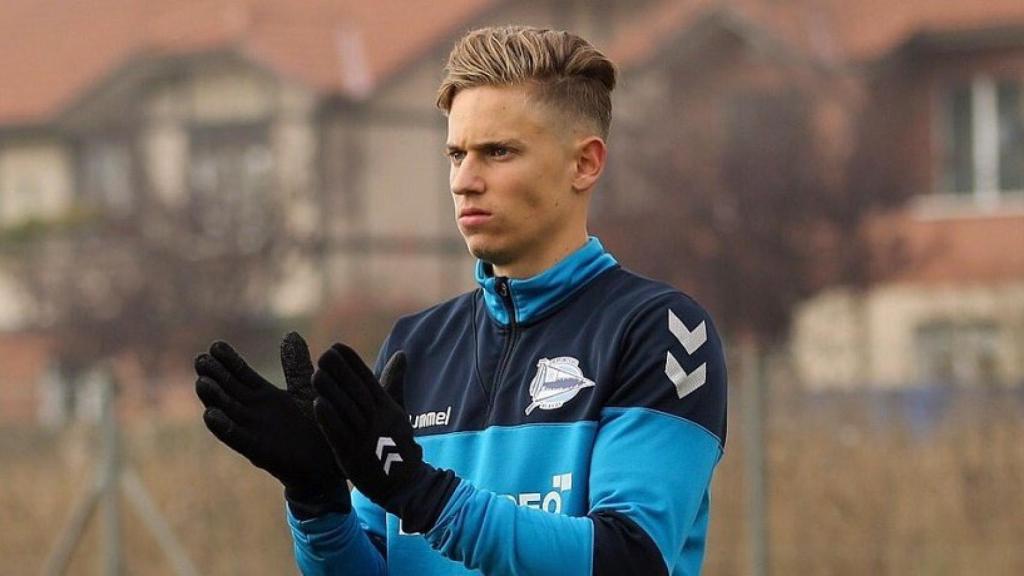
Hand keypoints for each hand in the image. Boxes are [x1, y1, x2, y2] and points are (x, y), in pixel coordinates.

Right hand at [195, 332, 348, 515]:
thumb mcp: (304, 390)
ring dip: (214, 399)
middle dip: (215, 375)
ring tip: (201, 383)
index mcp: (264, 396)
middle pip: (229, 390)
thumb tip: (290, 334)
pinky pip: (237, 438)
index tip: (215, 345)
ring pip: (228, 412)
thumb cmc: (315, 427)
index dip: (228, 360)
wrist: (328, 464)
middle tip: (201, 359)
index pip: (241, 374)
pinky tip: (210, 415)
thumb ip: (294, 365)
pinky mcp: (259, 451)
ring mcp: (254, 431)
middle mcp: (254, 412)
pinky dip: (224, 427)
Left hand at [312, 344, 457, 531]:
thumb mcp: (398, 411)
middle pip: (358, 392)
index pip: (369, 380)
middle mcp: (378, 420)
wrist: (405, 485)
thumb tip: (400, 354)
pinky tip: (317, 404)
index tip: (338, 346)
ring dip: (332, 392)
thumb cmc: (398, 444)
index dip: (353, 363)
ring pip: (348, 411)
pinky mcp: (353, 456)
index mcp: (387, 408)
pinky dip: (329, 420)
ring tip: (316, 374)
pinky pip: (340, 436)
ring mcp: (366, 438)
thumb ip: (394, 382)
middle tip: (324, 355)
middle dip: (341, 372)